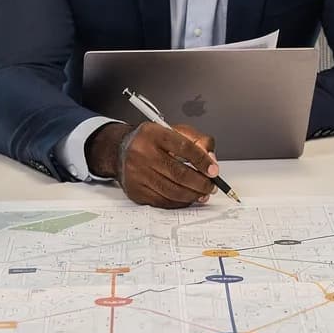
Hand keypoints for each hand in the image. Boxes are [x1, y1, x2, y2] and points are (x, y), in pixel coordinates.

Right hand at [95, 122, 219, 208]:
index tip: (214, 170)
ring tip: (202, 193)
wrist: (119, 150)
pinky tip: (187, 197)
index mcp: (153, 134)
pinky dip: (179, 202)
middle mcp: (142, 153)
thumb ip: (197, 141)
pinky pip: (163, 201)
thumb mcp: (174, 131)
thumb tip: (211, 161)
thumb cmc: (151, 141)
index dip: (203, 161)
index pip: (184, 148)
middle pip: (179, 173)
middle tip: (211, 186)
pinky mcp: (135, 190)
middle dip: (201, 183)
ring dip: (193, 195)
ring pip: (172, 190)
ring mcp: (137, 174)